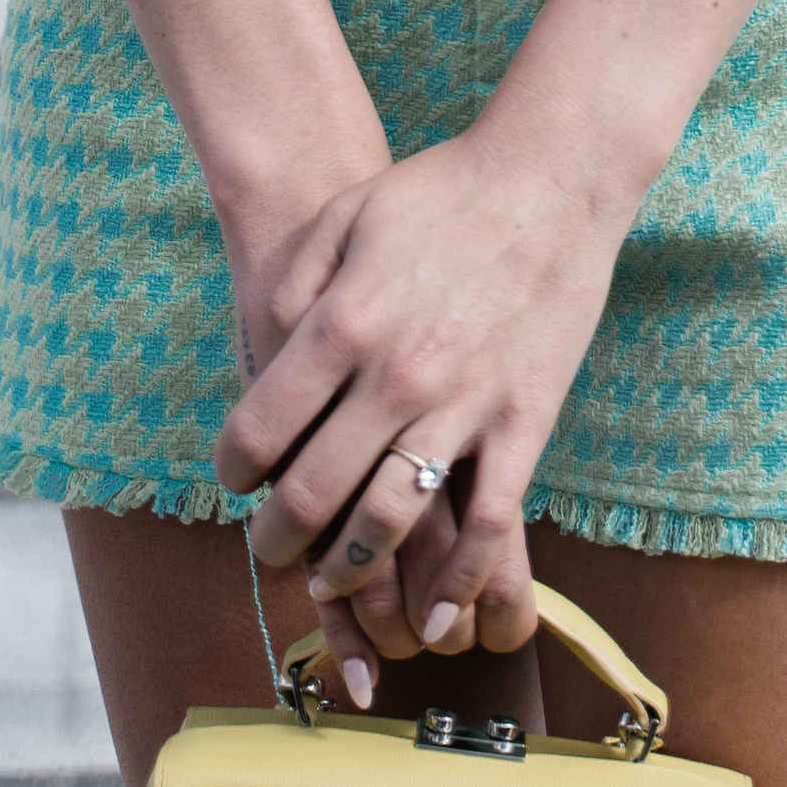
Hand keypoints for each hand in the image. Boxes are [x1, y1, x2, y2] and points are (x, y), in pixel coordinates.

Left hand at [215, 118, 637, 675]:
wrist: (551, 179)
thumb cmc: (441, 191)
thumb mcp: (345, 215)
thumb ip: (295, 288)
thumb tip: (265, 363)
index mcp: (345, 322)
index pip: (263, 426)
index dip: (235, 466)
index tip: (234, 478)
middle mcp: (397, 375)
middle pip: (315, 491)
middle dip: (278, 538)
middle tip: (270, 549)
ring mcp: (465, 404)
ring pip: (391, 521)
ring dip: (351, 568)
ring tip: (332, 578)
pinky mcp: (525, 422)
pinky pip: (489, 524)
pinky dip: (459, 578)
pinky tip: (437, 607)